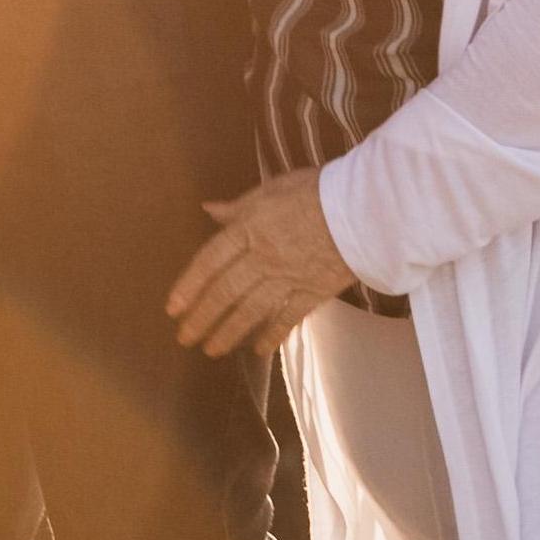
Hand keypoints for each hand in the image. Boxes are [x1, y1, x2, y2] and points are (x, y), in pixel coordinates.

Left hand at [166, 172, 364, 355]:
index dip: (189, 286)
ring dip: (229, 332)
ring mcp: (288, 277)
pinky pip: (287, 317)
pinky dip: (272, 335)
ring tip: (212, 350)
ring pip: (251, 310)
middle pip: (225, 292)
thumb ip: (239, 207)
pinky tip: (259, 350)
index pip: (210, 261)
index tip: (173, 308)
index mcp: (250, 228)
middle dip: (202, 318)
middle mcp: (263, 256)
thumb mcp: (273, 189)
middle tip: (185, 338)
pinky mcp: (313, 291)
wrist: (366, 208)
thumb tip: (209, 209)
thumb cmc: (319, 190)